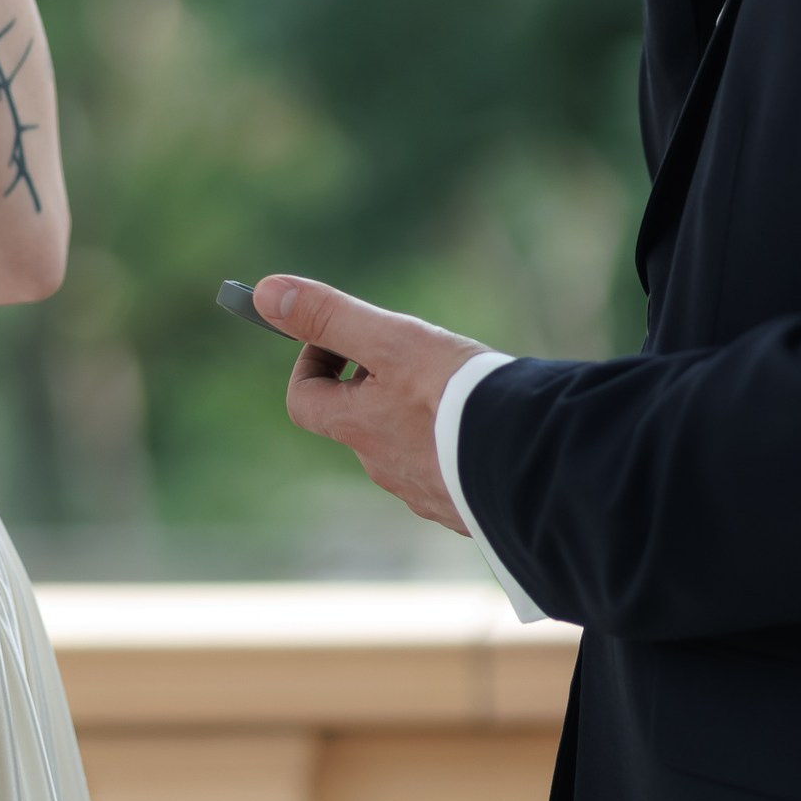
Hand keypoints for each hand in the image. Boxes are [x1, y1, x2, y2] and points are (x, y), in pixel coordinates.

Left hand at [255, 274, 486, 533]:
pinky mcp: (468, 507)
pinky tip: (490, 428)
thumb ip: (330, 317)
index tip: (344, 340)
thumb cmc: (459, 399)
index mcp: (359, 429)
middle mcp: (384, 468)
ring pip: (406, 447)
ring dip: (417, 417)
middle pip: (358, 421)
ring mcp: (427, 494)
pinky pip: (450, 473)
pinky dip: (456, 448)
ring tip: (460, 389)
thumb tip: (265, 294)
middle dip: (376, 384)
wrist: (535, 465)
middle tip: (414, 355)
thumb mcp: (392, 341)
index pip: (304, 400)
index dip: (314, 362)